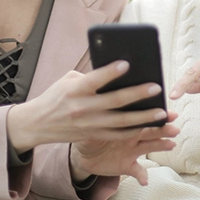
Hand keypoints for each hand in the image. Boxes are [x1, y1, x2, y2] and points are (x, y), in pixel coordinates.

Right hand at [7, 60, 178, 183]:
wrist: (37, 124)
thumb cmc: (56, 96)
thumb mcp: (68, 81)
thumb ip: (91, 77)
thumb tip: (117, 73)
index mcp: (75, 90)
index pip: (94, 80)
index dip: (110, 72)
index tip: (127, 64)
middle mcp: (82, 108)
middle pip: (114, 102)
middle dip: (137, 95)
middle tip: (157, 88)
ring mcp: (89, 124)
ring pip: (121, 122)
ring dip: (143, 118)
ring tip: (161, 112)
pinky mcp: (93, 135)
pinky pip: (117, 135)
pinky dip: (134, 130)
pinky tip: (149, 125)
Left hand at [70, 111, 178, 185]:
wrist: (83, 155)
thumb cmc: (89, 135)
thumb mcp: (90, 126)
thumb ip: (97, 122)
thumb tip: (98, 113)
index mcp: (125, 124)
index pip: (142, 118)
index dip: (155, 115)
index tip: (167, 113)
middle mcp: (133, 136)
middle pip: (151, 132)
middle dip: (164, 130)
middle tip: (175, 129)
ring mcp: (132, 151)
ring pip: (150, 147)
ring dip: (161, 146)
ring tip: (171, 145)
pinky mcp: (127, 166)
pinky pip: (137, 171)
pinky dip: (142, 176)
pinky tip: (145, 181)